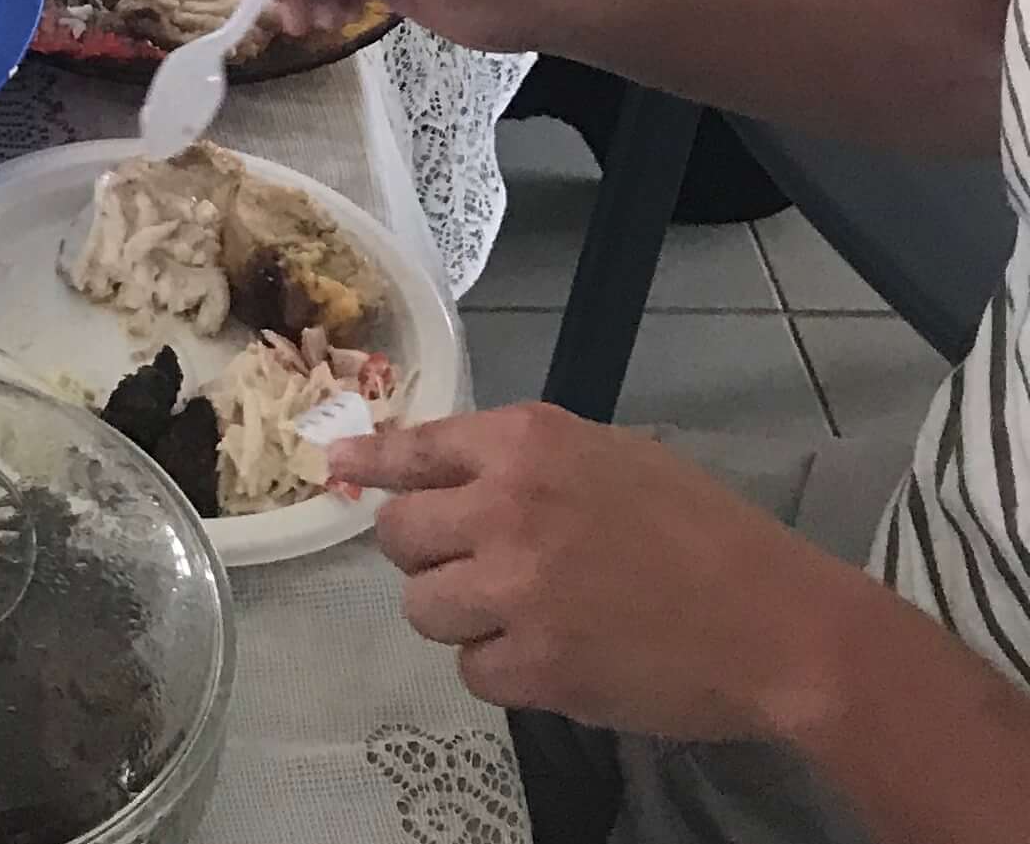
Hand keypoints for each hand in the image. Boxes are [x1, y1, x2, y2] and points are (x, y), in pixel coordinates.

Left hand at [348, 404, 857, 736]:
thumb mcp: (607, 456)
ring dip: (456, 615)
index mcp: (525, 443)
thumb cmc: (704, 530)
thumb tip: (443, 471)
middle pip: (398, 535)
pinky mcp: (537, 668)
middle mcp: (505, 507)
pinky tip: (546, 657)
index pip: (413, 449)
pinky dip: (500, 669)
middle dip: (421, 553)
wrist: (778, 626)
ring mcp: (516, 590)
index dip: (368, 462)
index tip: (335, 466)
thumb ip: (520, 460)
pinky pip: (472, 671)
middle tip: (464, 565)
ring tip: (513, 615)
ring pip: (423, 608)